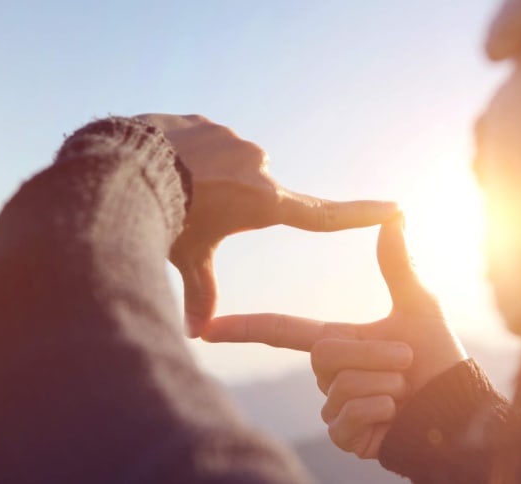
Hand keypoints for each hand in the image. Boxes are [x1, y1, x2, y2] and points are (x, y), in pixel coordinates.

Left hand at [135, 114, 398, 336]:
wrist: (126, 168)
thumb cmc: (165, 219)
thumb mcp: (188, 257)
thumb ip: (200, 291)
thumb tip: (194, 334)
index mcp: (263, 202)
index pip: (321, 214)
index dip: (359, 214)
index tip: (394, 208)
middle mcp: (258, 167)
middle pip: (250, 193)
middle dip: (225, 201)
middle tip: (191, 209)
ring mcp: (234, 141)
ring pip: (225, 165)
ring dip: (206, 176)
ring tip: (172, 186)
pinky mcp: (208, 124)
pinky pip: (203, 142)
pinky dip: (188, 155)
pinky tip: (162, 163)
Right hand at [204, 218, 467, 455]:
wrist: (456, 406)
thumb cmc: (437, 357)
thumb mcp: (418, 306)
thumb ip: (398, 264)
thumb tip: (396, 215)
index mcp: (336, 340)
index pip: (280, 331)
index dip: (243, 328)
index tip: (206, 327)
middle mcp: (328, 374)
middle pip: (324, 355)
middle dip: (375, 354)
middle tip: (406, 361)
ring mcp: (333, 406)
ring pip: (340, 387)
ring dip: (385, 384)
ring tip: (404, 389)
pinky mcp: (343, 435)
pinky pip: (348, 417)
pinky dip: (382, 411)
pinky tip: (395, 414)